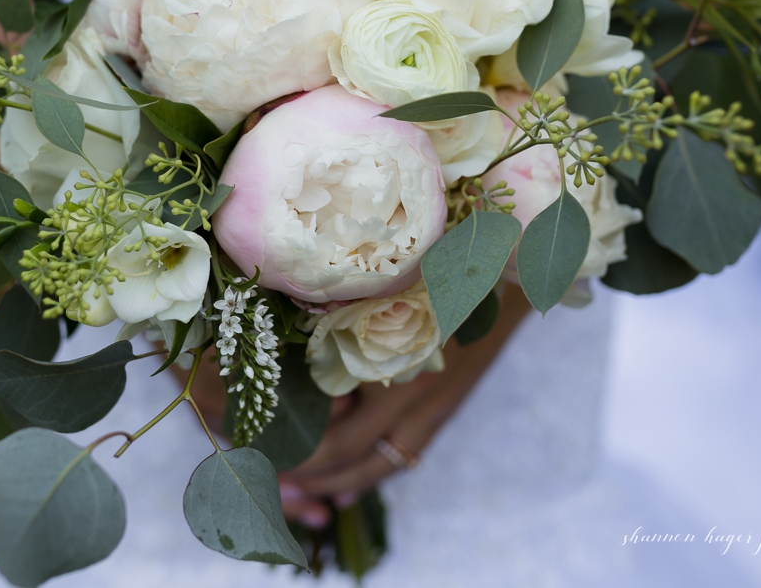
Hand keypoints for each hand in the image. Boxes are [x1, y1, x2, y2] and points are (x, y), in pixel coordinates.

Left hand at [278, 282, 533, 526]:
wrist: (504, 271)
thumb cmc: (433, 266)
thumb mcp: (379, 289)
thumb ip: (340, 317)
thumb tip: (288, 343)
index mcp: (384, 355)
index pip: (328, 420)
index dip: (290, 437)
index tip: (256, 441)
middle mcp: (408, 389)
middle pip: (345, 449)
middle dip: (302, 466)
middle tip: (266, 469)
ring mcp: (430, 404)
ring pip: (374, 464)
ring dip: (332, 482)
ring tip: (297, 492)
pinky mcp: (444, 407)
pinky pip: (402, 456)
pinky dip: (368, 478)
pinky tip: (343, 494)